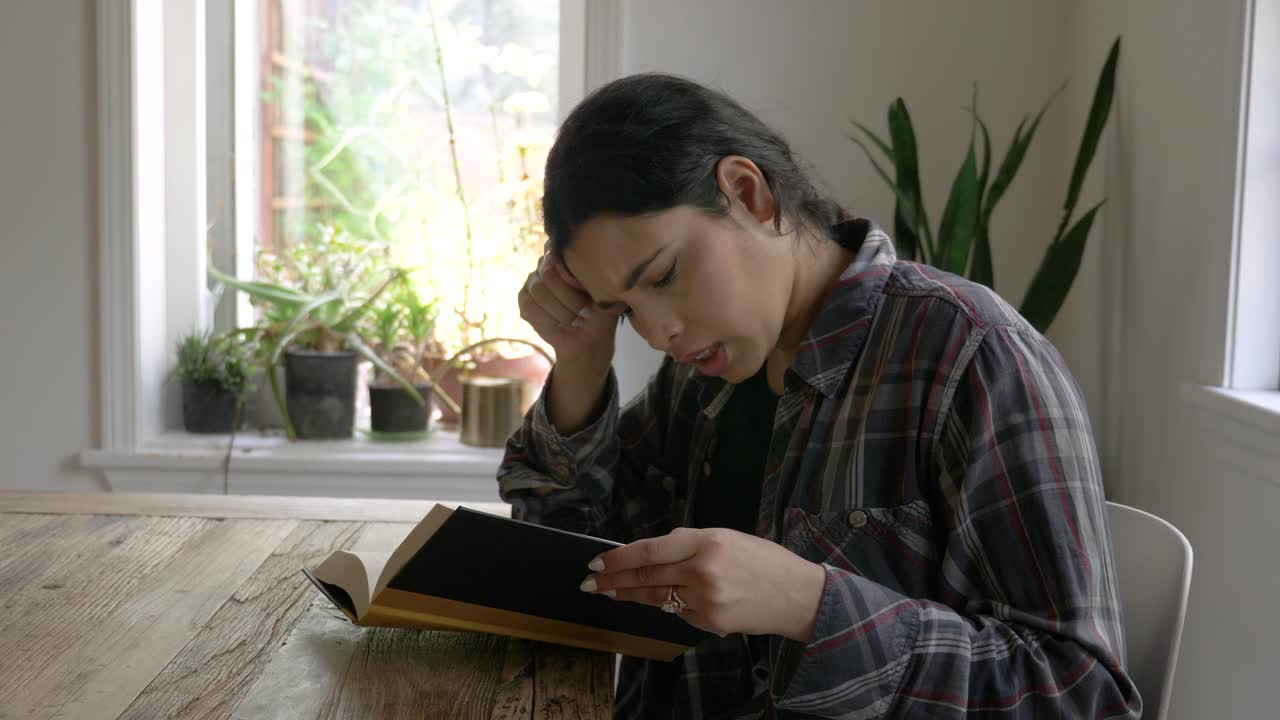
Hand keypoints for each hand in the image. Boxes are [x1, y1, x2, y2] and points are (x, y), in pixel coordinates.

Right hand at [518, 250, 622, 365]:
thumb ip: (595, 275)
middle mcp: (546, 264)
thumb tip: (584, 267)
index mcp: (566, 255)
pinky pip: (530, 307)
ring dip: (562, 310)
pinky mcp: (525, 302)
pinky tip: (561, 325)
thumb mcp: (605, 291)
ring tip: (577, 320)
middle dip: (570, 297)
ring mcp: (532, 282)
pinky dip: (549, 320)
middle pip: (548, 272)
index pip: (557, 249)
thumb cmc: (601, 312)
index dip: (570, 271)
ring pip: (539, 290)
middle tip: (586, 312)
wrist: (590, 339)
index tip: (585, 289)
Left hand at [580, 527, 827, 640]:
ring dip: (627, 595)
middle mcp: (702, 571)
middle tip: (590, 581)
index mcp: (708, 542)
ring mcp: (705, 600)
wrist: (797, 596)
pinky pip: (678, 612)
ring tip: (606, 593)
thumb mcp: (728, 537)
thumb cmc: (763, 560)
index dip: (619, 558)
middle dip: (613, 579)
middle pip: (646, 576)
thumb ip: (690, 544)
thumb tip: (653, 552)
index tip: (598, 561)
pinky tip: (658, 600)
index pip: (650, 550)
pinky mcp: (709, 623)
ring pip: (656, 597)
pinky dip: (667, 605)